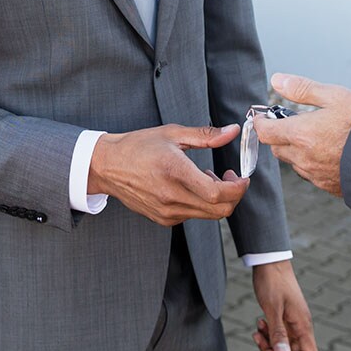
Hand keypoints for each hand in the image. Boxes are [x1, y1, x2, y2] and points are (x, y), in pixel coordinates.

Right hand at [88, 124, 248, 225]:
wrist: (108, 166)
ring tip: (208, 177)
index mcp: (175, 171)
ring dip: (217, 199)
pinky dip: (201, 204)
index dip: (237, 189)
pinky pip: (192, 216)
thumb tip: (233, 131)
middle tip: (231, 177)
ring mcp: (166, 211)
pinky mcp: (163, 219)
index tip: (242, 177)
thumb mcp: (173, 133)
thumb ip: (206, 135)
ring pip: (207, 215)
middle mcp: (171, 196)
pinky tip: (192, 186)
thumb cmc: (139, 146)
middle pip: (218, 210)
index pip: (217, 193)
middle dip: (233, 196)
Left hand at [251, 260, 317, 350]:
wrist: (269, 261)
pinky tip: (259, 324)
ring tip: (257, 332)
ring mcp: (291, 321)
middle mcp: (300, 325)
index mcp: (302, 324)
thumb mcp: (272, 308)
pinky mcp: (283, 316)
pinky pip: (278, 334)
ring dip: (270, 345)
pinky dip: (268, 335)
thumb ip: (278, 333)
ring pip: (284, 345)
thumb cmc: (273, 281)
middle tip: (262, 345)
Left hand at [252, 74, 350, 195]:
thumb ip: (303, 89)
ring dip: (295, 150)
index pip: (265, 132)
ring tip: (315, 136)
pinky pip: (311, 174)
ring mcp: (316, 175)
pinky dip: (311, 163)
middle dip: (279, 135)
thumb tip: (277, 80)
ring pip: (294, 162)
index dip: (261, 122)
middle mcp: (303, 158)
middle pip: (277, 148)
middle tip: (293, 122)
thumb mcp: (334, 96)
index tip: (265, 115)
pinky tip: (328, 152)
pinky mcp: (329, 186)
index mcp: (300, 134)